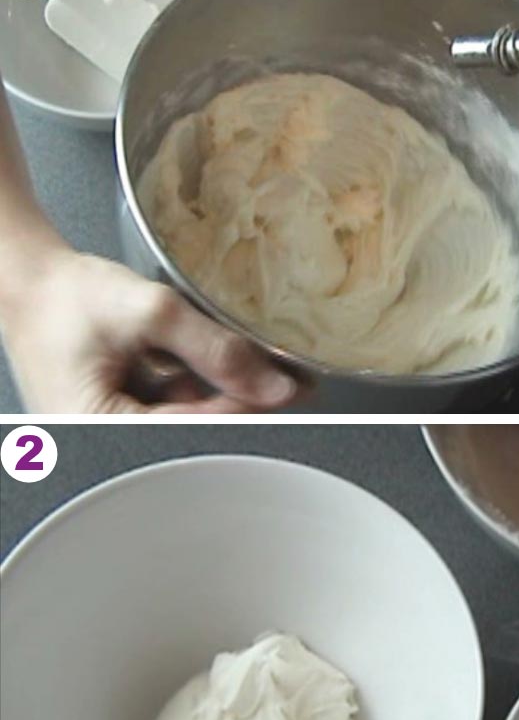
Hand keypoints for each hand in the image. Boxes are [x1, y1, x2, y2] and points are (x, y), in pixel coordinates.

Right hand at [1, 248, 296, 413]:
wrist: (28, 278)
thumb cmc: (65, 294)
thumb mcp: (149, 312)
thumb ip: (214, 347)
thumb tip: (272, 386)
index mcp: (101, 427)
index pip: (194, 431)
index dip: (246, 409)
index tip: (288, 390)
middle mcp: (106, 440)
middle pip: (194, 432)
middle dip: (236, 399)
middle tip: (278, 373)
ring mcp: (115, 429)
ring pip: (187, 421)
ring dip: (216, 389)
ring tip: (236, 356)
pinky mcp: (123, 414)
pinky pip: (172, 409)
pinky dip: (193, 384)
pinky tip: (204, 360)